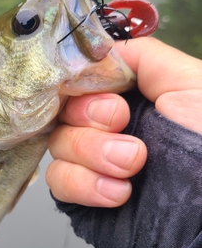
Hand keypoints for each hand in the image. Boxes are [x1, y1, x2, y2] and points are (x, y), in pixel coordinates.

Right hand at [46, 37, 201, 206]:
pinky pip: (58, 181)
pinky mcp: (85, 195)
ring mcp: (93, 162)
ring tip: (131, 166)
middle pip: (63, 110)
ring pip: (57, 145)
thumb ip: (141, 55)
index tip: (108, 96)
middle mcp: (107, 126)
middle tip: (123, 125)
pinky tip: (118, 193)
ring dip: (90, 153)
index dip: (81, 83)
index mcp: (129, 96)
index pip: (79, 79)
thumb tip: (98, 52)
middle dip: (90, 119)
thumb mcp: (190, 81)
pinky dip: (83, 184)